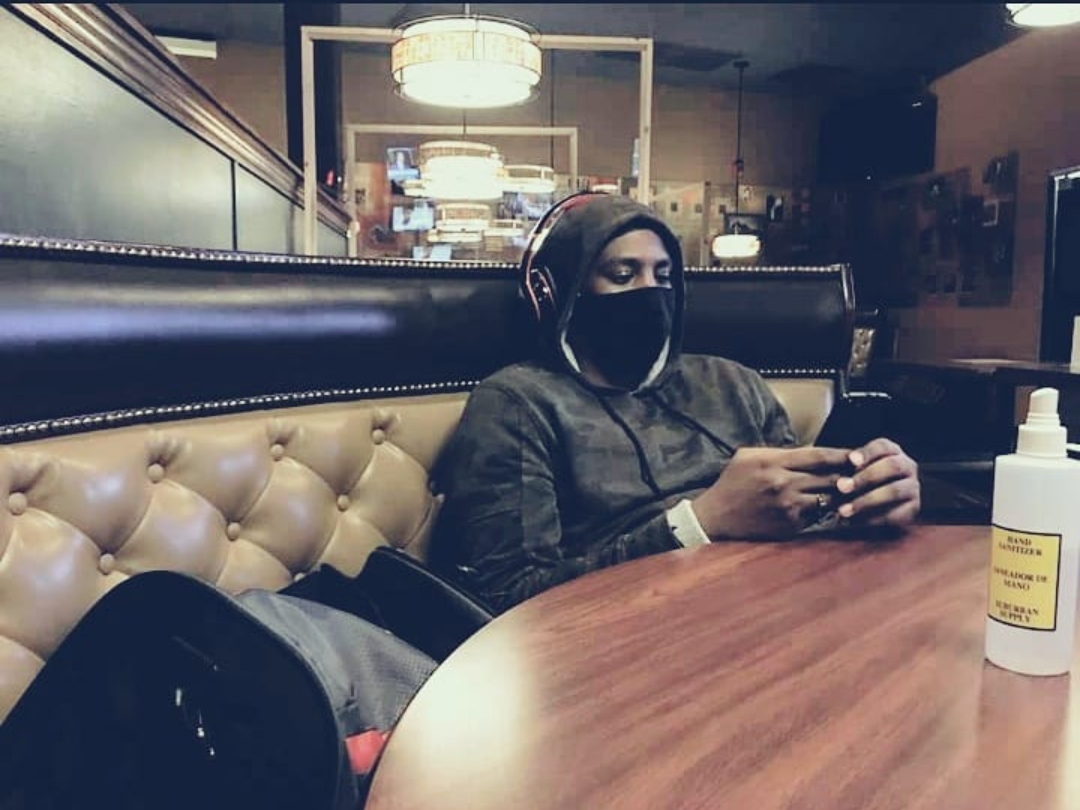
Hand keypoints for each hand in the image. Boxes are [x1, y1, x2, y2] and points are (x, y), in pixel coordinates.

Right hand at [691, 446, 853, 539]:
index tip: (859, 455)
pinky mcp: (790, 526)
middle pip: (829, 477)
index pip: (819, 456)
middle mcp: (783, 484)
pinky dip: (825, 510)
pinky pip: (817, 515)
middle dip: (849, 474)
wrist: (716, 517)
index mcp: (773, 462)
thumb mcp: (749, 456)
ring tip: (852, 490)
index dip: (844, 454)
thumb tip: (812, 452)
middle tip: (864, 472)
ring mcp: (788, 507)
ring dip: (841, 494)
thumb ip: (780, 452)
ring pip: (828, 498)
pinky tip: (831, 506)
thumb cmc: (733, 482)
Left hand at [833, 438, 919, 527]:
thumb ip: (851, 470)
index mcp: (892, 452)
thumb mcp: (858, 470)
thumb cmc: (864, 479)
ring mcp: (912, 487)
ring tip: (844, 510)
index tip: (851, 460)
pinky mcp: (912, 509)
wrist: (888, 501)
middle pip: (892, 466)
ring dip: (866, 501)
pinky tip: (853, 522)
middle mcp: (907, 466)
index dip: (867, 453)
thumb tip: (841, 482)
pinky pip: (894, 514)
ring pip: (894, 491)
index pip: (883, 447)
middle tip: (842, 487)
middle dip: (866, 477)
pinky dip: (872, 519)